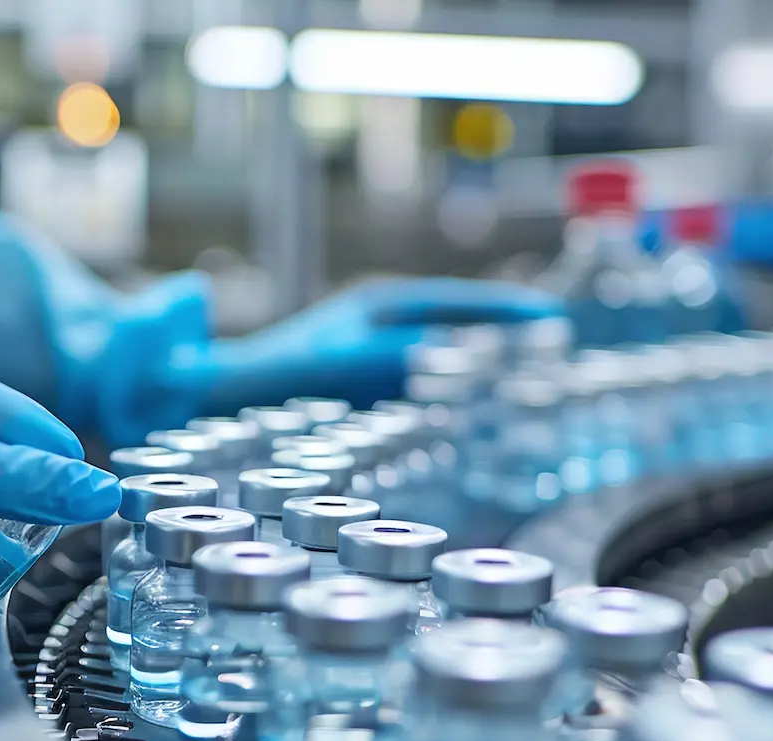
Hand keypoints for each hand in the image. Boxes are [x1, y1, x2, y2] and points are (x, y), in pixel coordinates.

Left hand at [162, 277, 561, 417]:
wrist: (213, 395)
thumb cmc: (267, 377)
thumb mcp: (332, 365)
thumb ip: (386, 358)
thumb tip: (445, 352)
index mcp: (377, 305)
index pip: (456, 303)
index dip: (505, 312)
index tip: (549, 318)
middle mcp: (380, 322)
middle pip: (458, 319)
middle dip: (507, 328)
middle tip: (559, 339)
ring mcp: (375, 350)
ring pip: (447, 347)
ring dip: (488, 357)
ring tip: (537, 369)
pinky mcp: (368, 381)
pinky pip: (428, 377)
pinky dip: (461, 385)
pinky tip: (484, 406)